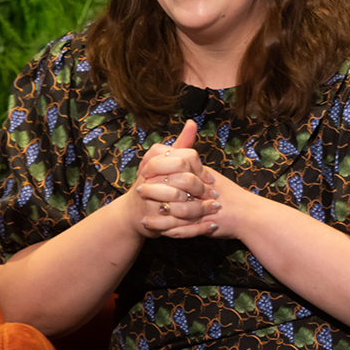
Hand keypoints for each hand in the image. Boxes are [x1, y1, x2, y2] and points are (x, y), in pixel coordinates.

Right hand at [132, 120, 220, 237]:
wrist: (133, 212)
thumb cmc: (152, 183)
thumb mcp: (164, 161)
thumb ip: (180, 144)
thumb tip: (192, 123)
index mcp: (152, 161)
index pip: (184, 160)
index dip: (200, 169)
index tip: (208, 178)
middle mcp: (148, 179)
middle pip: (185, 181)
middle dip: (202, 189)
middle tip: (214, 194)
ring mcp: (150, 201)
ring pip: (183, 204)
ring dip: (203, 208)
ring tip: (216, 208)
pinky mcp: (154, 221)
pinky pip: (181, 225)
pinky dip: (199, 226)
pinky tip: (211, 225)